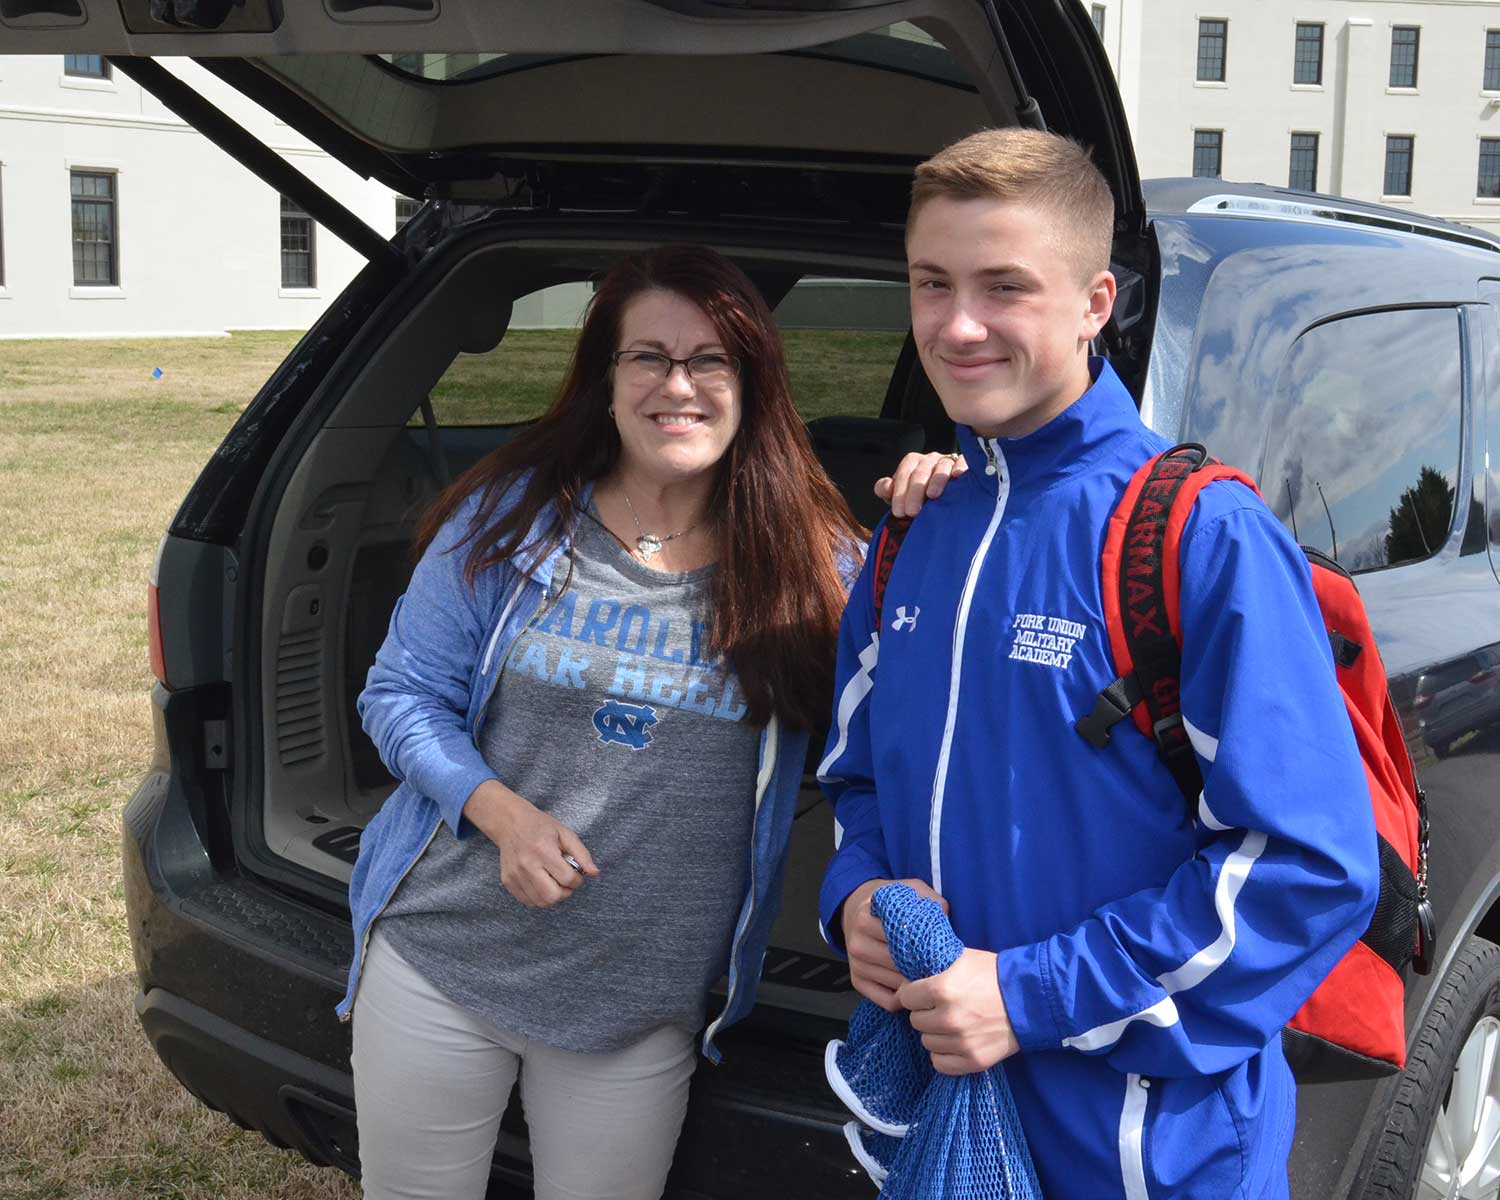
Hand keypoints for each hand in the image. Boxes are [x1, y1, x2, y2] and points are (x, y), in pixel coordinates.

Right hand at [462, 779, 598, 907]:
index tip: (576, 874)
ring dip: (553, 896)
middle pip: (553, 896)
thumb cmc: (541, 827)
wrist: (510, 823)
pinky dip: (539, 897)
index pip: (567, 879)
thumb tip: (595, 873)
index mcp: (543, 850)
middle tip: (566, 881)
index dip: (578, 880)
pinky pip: (528, 901)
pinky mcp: (508, 881)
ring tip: (554, 882)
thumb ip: (582, 854)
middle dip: (565, 892)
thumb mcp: (565, 834)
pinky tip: (542, 883)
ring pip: (540, 902)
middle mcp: (527, 865)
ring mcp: (515, 875)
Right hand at [840, 877, 948, 1012]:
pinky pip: (886, 1001)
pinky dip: (904, 1000)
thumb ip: (928, 898)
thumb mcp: (907, 889)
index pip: (900, 938)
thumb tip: (945, 917)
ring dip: (917, 985)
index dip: (923, 944)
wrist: (853, 910)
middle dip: (923, 967)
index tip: (940, 947)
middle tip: (943, 967)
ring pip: (896, 985)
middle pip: (899, 964)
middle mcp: (857, 943)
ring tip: (933, 978)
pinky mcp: (857, 981)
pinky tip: (915, 989)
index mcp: (865, 918)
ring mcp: (856, 965)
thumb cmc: (888, 904)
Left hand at [874, 451, 966, 518]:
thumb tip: (886, 487)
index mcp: (912, 462)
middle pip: (921, 472)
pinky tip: (957, 475)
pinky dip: (960, 467)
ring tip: (932, 495)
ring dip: (936, 480)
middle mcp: (929, 459)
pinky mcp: (963, 465)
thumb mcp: (900, 494)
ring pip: (941, 467)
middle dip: (915, 492)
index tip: (899, 512)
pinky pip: (963, 462)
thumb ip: (887, 490)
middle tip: (912, 512)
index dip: (900, 493)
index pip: (904, 474)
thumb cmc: (918, 496)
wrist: (945, 495)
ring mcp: (947, 461)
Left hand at [899, 947, 1018, 1075]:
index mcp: (942, 989)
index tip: (923, 992)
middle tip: (941, 1006)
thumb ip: (931, 968)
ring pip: (927, 1042)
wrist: (1030, 998)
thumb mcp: (960, 959)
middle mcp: (948, 1018)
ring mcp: (961, 1042)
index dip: (914, 993)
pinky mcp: (974, 1061)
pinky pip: (939, 1063)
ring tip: (952, 1022)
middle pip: (915, 1021)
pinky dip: (944, 1054)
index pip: (906, 997)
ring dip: (935, 1033)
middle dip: (925, 1012)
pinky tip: (954, 1041)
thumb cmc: (993, 974)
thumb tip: (903, 983)